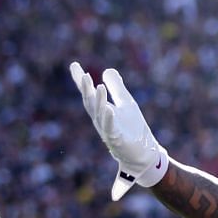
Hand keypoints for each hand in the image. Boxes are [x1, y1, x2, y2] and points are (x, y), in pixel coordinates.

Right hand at [70, 63, 167, 200]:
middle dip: (86, 90)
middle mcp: (101, 120)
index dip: (81, 81)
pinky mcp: (118, 141)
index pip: (89, 93)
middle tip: (84, 75)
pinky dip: (109, 120)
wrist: (143, 153)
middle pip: (91, 103)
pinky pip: (111, 129)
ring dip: (99, 102)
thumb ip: (117, 87)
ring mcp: (108, 131)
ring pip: (100, 115)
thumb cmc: (133, 129)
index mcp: (101, 111)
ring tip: (99, 87)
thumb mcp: (126, 103)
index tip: (74, 64)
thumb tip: (107, 70)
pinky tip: (109, 110)